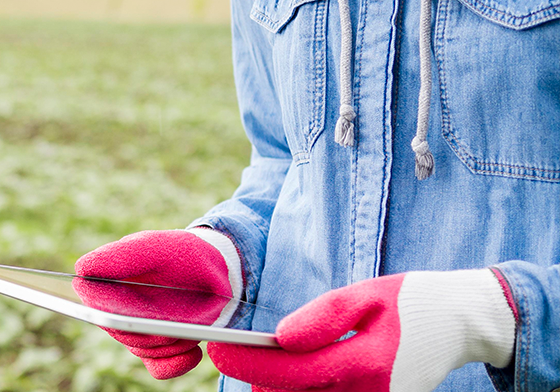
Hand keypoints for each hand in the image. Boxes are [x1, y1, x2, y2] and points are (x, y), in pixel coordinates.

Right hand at [73, 229, 239, 378]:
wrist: (214, 267)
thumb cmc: (178, 252)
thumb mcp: (152, 247)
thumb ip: (118, 256)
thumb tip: (81, 270)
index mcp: (107, 282)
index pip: (94, 304)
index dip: (110, 310)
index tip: (134, 311)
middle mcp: (118, 309)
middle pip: (122, 332)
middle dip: (150, 327)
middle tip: (176, 316)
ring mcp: (139, 332)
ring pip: (143, 349)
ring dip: (169, 339)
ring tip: (191, 325)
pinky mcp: (159, 349)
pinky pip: (158, 368)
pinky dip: (174, 363)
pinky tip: (193, 352)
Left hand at [208, 269, 516, 391]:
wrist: (461, 327)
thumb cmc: (410, 303)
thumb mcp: (366, 295)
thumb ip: (322, 317)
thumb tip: (280, 338)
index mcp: (364, 364)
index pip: (287, 372)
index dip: (245, 361)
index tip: (214, 348)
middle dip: (257, 378)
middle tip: (239, 352)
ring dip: (276, 389)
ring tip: (268, 363)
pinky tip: (295, 376)